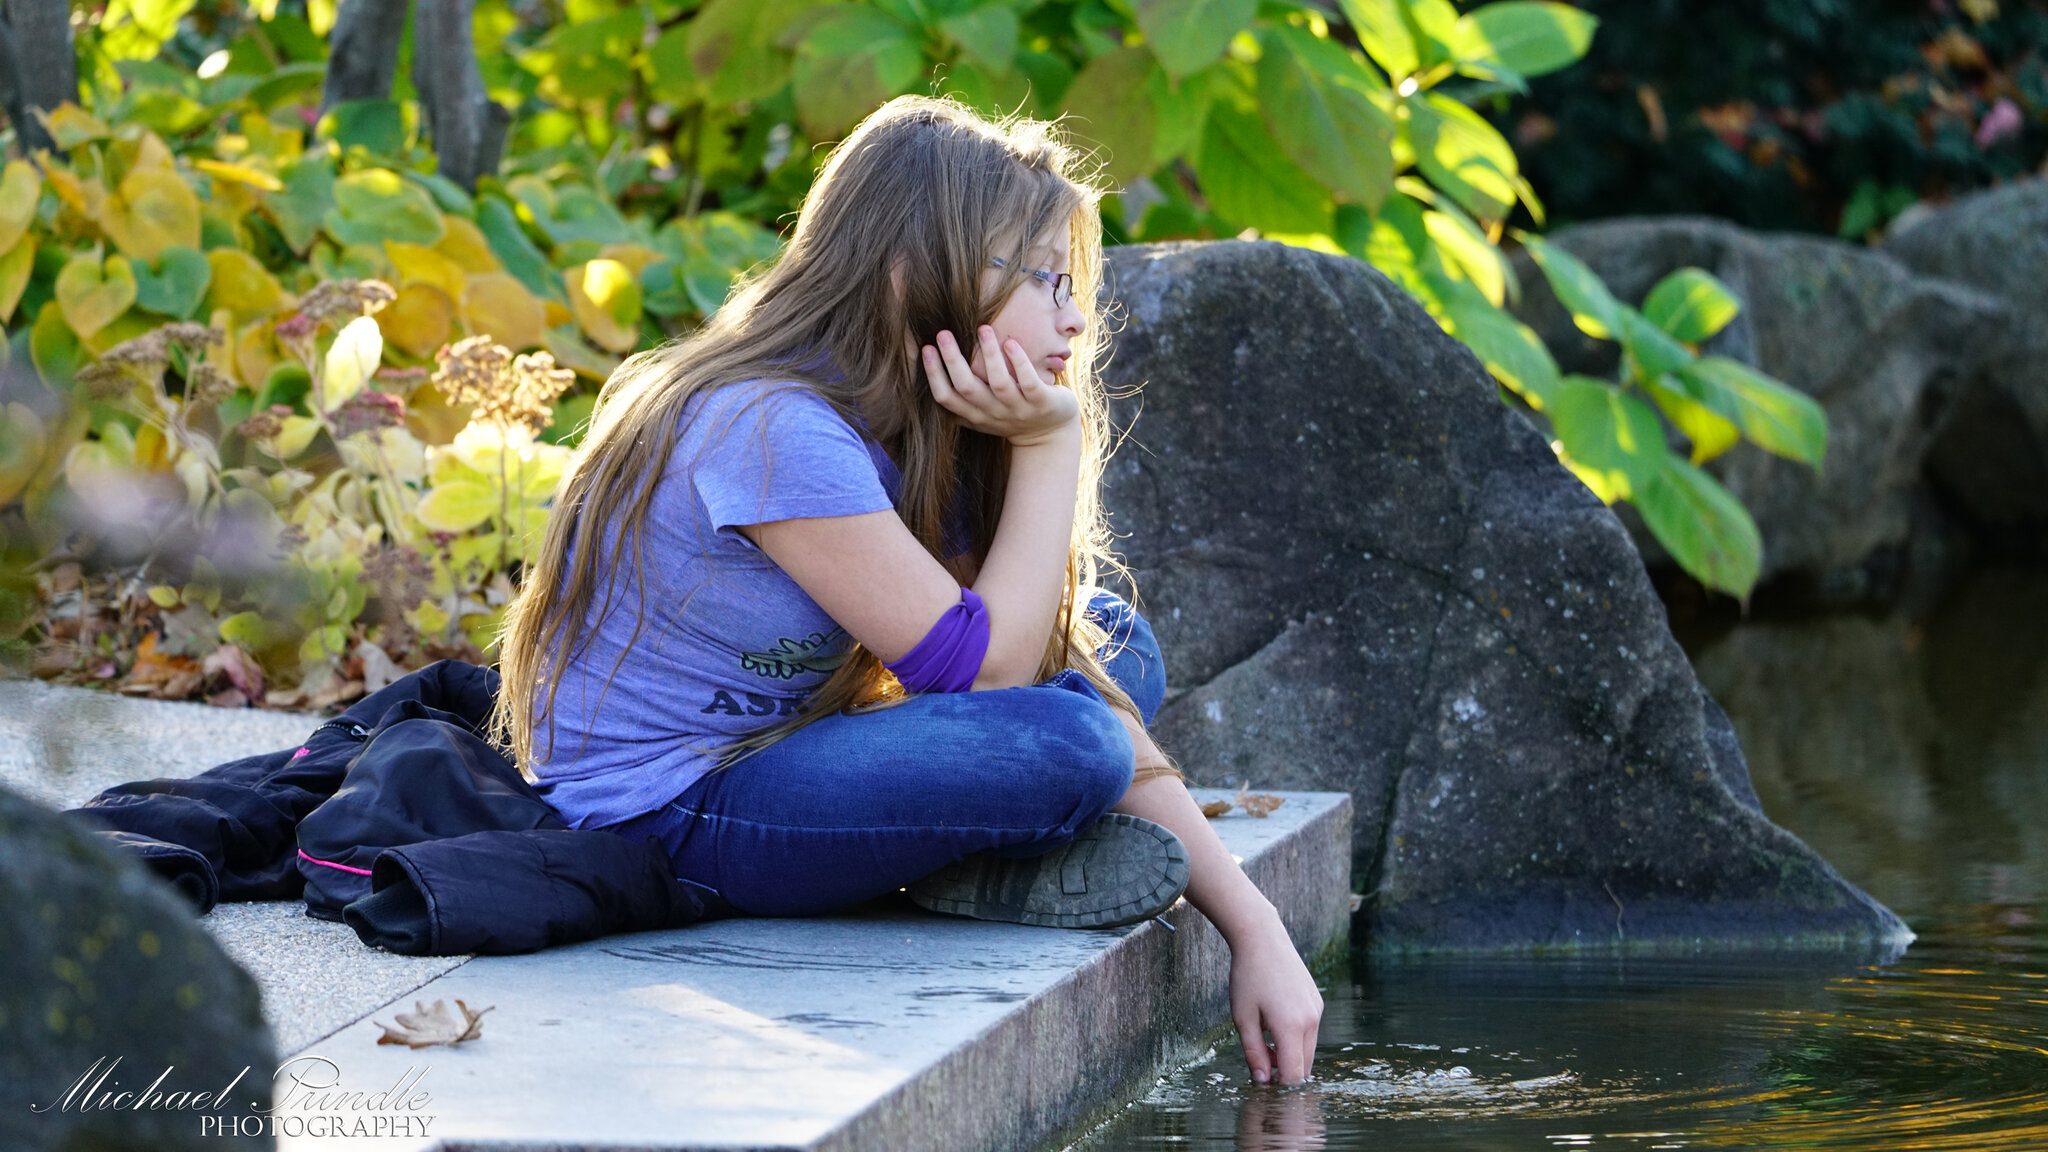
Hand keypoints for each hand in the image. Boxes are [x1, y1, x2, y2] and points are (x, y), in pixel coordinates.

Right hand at [921, 325, 1078, 446]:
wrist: (1051, 436)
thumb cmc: (1012, 417)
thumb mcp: (984, 415)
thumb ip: (963, 402)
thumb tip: (931, 374)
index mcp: (976, 415)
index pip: (947, 398)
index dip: (934, 374)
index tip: (926, 348)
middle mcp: (994, 414)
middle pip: (967, 388)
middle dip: (952, 360)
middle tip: (943, 333)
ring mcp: (1019, 409)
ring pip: (999, 383)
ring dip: (989, 354)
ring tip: (982, 328)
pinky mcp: (1041, 403)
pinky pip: (1028, 382)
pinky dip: (1019, 362)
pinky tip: (1010, 342)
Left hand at [1228, 918, 1324, 1085]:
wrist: (1263, 939)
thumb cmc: (1248, 977)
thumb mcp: (1242, 1018)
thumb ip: (1254, 1052)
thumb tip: (1262, 1080)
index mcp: (1291, 1026)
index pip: (1293, 1075)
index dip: (1278, 1085)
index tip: (1261, 1081)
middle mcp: (1311, 1020)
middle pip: (1304, 1066)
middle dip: (1284, 1071)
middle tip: (1259, 1057)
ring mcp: (1317, 1010)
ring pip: (1308, 1050)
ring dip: (1290, 1055)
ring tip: (1265, 1037)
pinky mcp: (1318, 1002)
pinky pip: (1311, 1032)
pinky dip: (1296, 1038)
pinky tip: (1276, 1021)